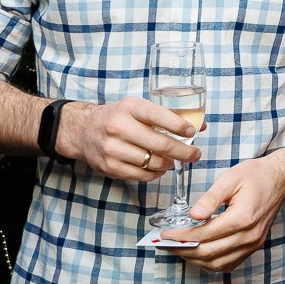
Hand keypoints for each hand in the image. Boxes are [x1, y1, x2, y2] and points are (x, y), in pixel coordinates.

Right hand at [56, 97, 201, 181]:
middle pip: (160, 144)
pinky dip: (156, 173)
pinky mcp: (110, 167)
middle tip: (195, 154)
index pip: (159, 116)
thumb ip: (167, 115)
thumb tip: (201, 125)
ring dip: (169, 164)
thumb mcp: (137, 108)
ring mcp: (113, 149)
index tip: (192, 132)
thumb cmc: (117, 117)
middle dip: (183, 151)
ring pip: (153, 162)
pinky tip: (160, 168)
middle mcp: (119, 127)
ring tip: (175, 160)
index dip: (180, 126)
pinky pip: (141, 175)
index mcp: (129, 108)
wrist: (83, 130)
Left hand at [173, 148, 284, 272]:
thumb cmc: (255, 175)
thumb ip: (210, 198)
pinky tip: (199, 254)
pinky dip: (210, 263)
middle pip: (209, 253)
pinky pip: (229, 264)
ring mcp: (253, 244)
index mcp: (242, 217)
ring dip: (195, 259)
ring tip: (179, 249)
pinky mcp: (254, 246)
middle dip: (183, 250)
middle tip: (166, 244)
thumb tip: (193, 216)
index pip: (205, 234)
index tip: (165, 235)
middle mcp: (249, 236)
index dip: (181, 237)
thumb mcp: (230, 178)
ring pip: (217, 263)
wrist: (279, 179)